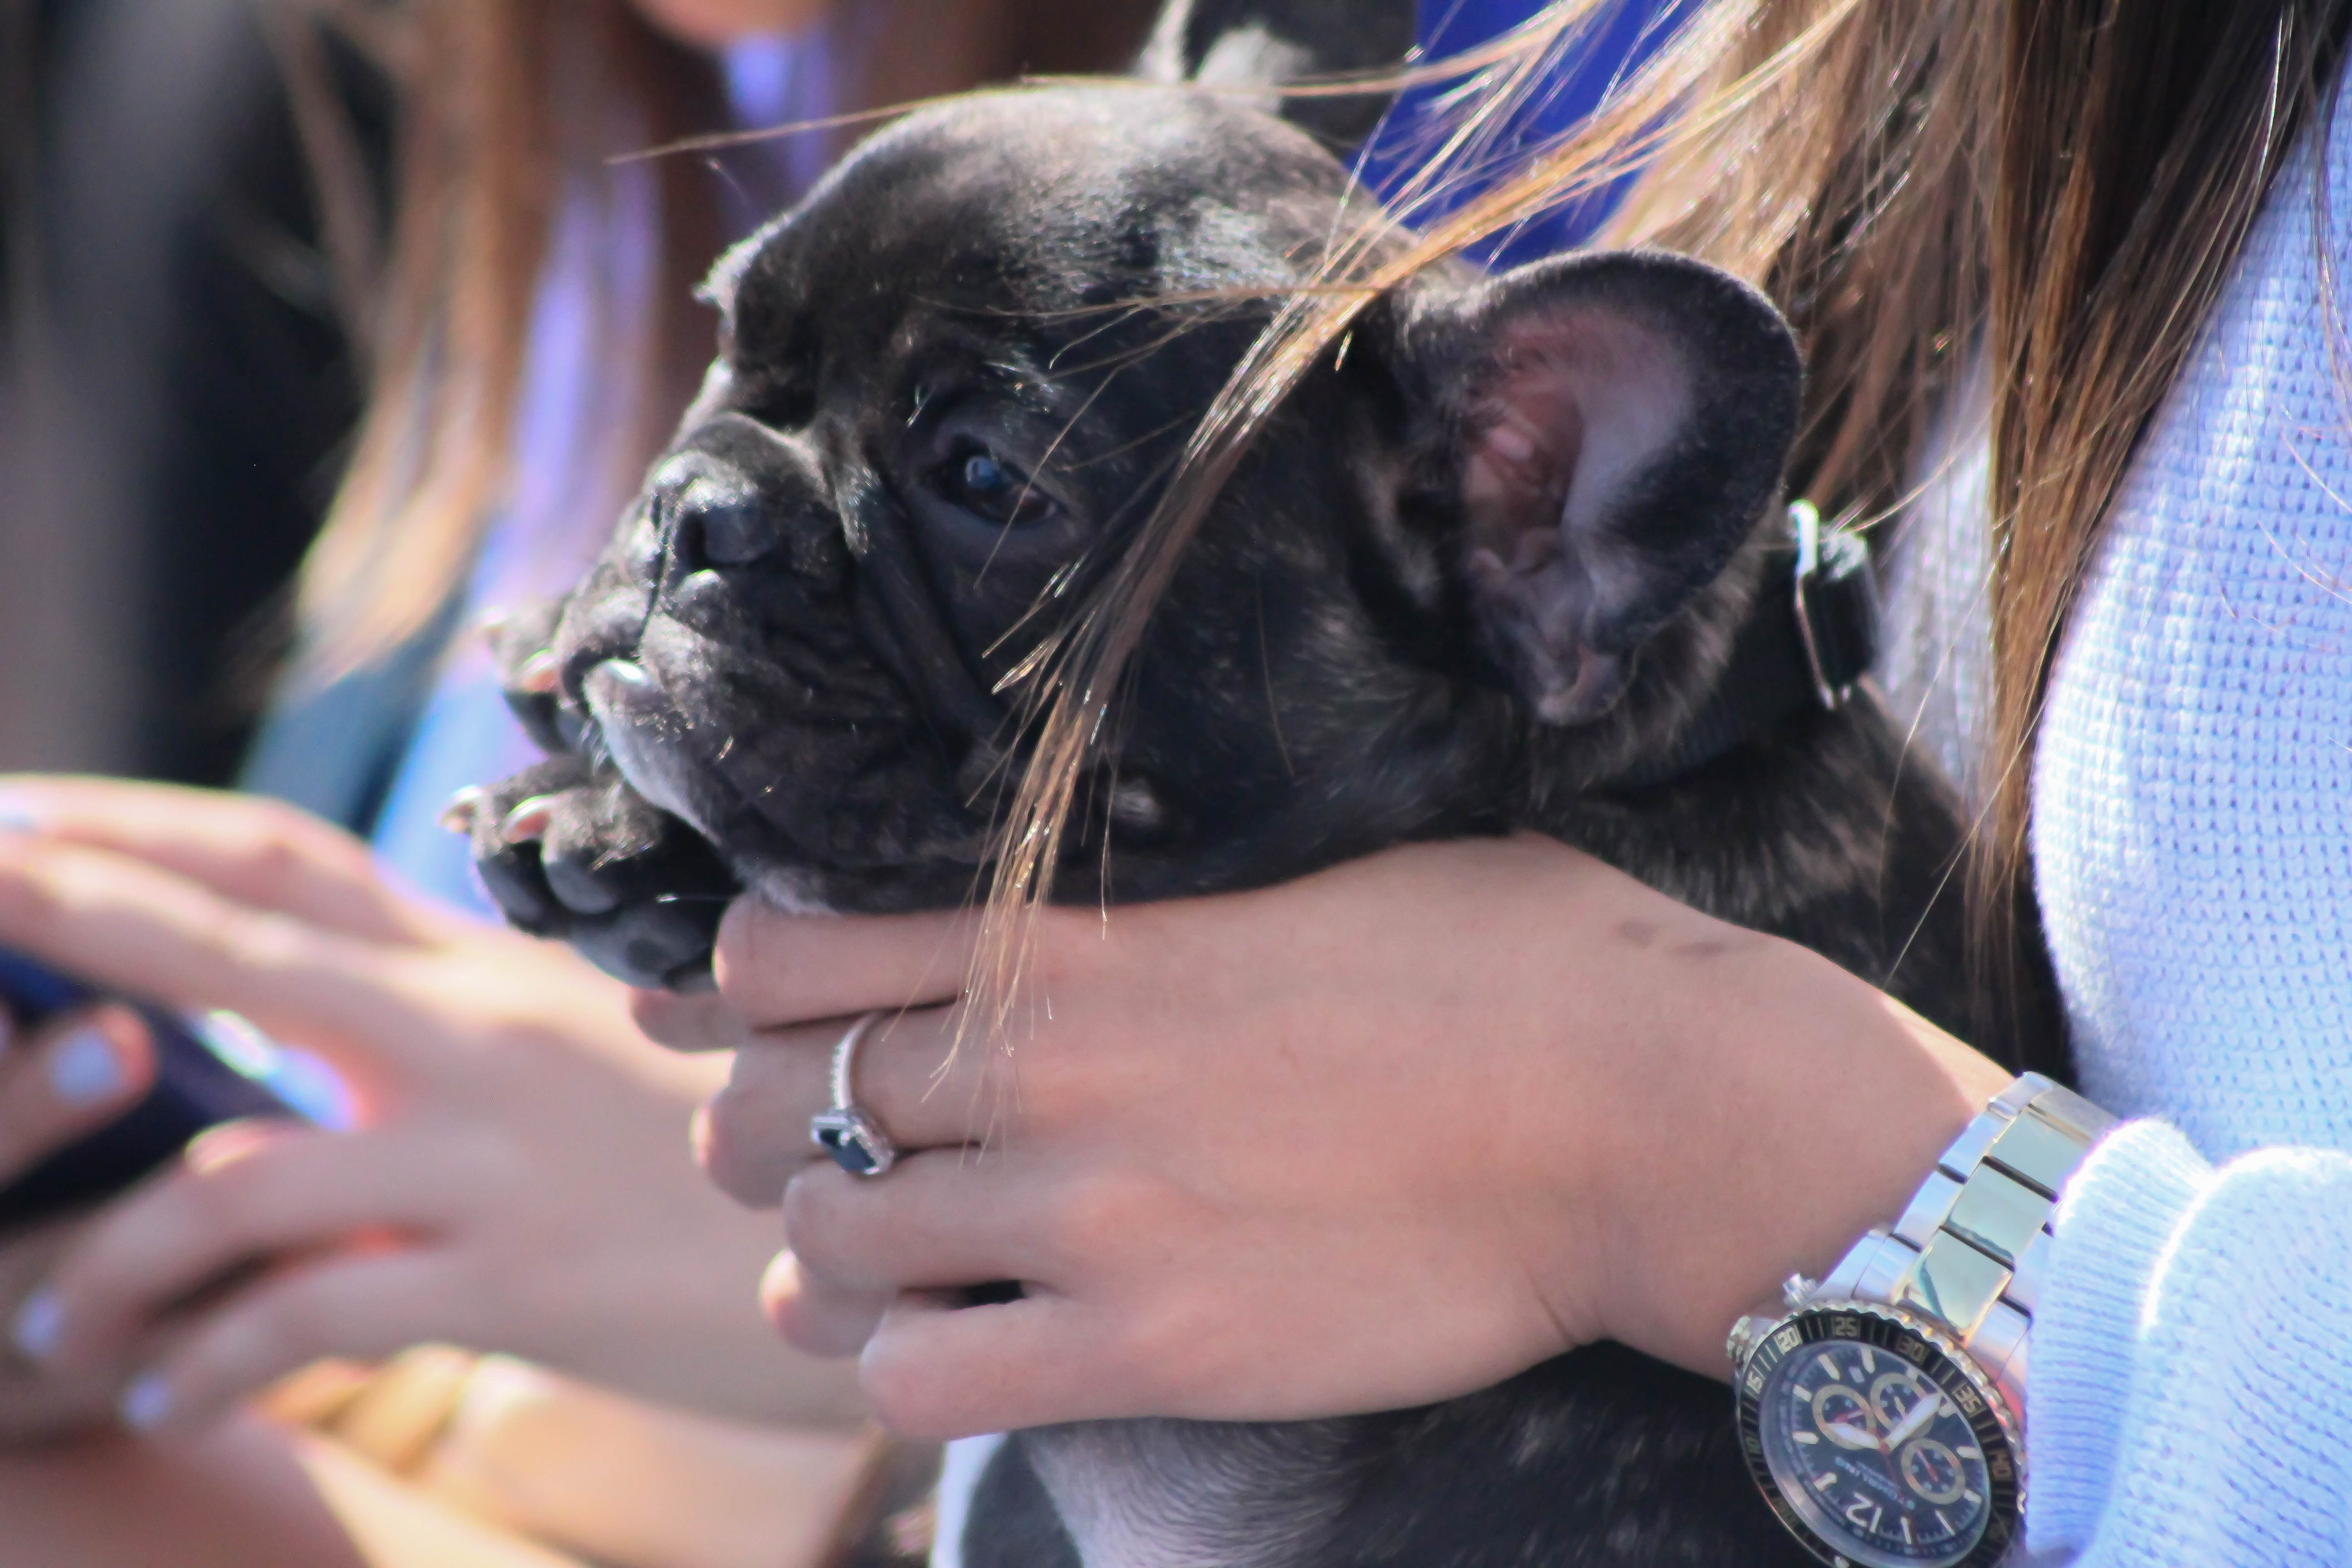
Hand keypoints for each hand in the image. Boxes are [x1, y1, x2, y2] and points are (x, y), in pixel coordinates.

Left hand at [0, 776, 861, 1437]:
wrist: (895, 1225)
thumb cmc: (735, 1145)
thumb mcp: (614, 1050)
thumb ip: (486, 1020)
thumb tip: (365, 1008)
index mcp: (491, 973)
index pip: (287, 862)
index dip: (139, 832)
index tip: (14, 818)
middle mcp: (473, 1040)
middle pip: (228, 950)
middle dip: (68, 919)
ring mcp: (490, 1158)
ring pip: (231, 1181)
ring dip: (105, 1261)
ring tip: (51, 1329)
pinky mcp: (515, 1278)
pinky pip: (307, 1318)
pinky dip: (208, 1360)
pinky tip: (170, 1396)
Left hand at [641, 834, 2007, 1439]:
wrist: (1643, 1110)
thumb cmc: (1506, 964)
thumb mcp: (1309, 882)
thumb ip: (1159, 912)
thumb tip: (1095, 915)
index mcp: (1083, 942)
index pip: (800, 955)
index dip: (744, 983)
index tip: (756, 1001)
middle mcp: (1054, 1073)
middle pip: (793, 1109)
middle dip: (773, 1126)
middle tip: (809, 1142)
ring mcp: (1095, 1220)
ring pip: (830, 1252)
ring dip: (823, 1255)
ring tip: (866, 1256)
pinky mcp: (1154, 1350)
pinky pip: (926, 1380)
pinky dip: (902, 1361)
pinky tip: (943, 1340)